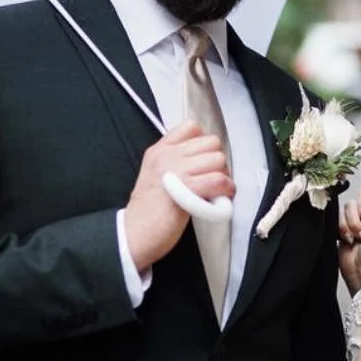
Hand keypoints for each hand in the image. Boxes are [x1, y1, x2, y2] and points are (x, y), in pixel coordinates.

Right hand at [123, 122, 234, 271]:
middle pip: (211, 143)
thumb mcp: (155, 174)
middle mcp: (167, 155)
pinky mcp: (186, 188)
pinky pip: (219, 180)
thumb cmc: (148, 211)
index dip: (204, 144)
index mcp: (159, 150)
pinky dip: (226, 191)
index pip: (191, 127)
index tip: (203, 162)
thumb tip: (205, 158)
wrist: (134, 234)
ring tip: (215, 191)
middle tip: (212, 179)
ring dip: (223, 177)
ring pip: (218, 160)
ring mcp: (176, 170)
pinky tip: (219, 200)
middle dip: (217, 162)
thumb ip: (175, 161)